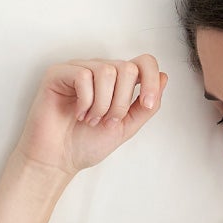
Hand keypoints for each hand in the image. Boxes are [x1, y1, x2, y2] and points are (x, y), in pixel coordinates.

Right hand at [16, 56, 168, 176]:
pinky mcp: (58, 73)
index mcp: (117, 82)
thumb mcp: (126, 127)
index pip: (143, 62)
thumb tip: (164, 77)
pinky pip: (83, 76)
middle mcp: (99, 70)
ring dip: (102, 104)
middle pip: (127, 69)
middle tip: (107, 121)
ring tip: (90, 120)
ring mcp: (79, 69)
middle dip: (122, 102)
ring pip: (107, 71)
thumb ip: (146, 106)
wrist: (58, 159)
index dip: (151, 80)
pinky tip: (77, 113)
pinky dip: (85, 101)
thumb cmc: (86, 144)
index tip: (146, 104)